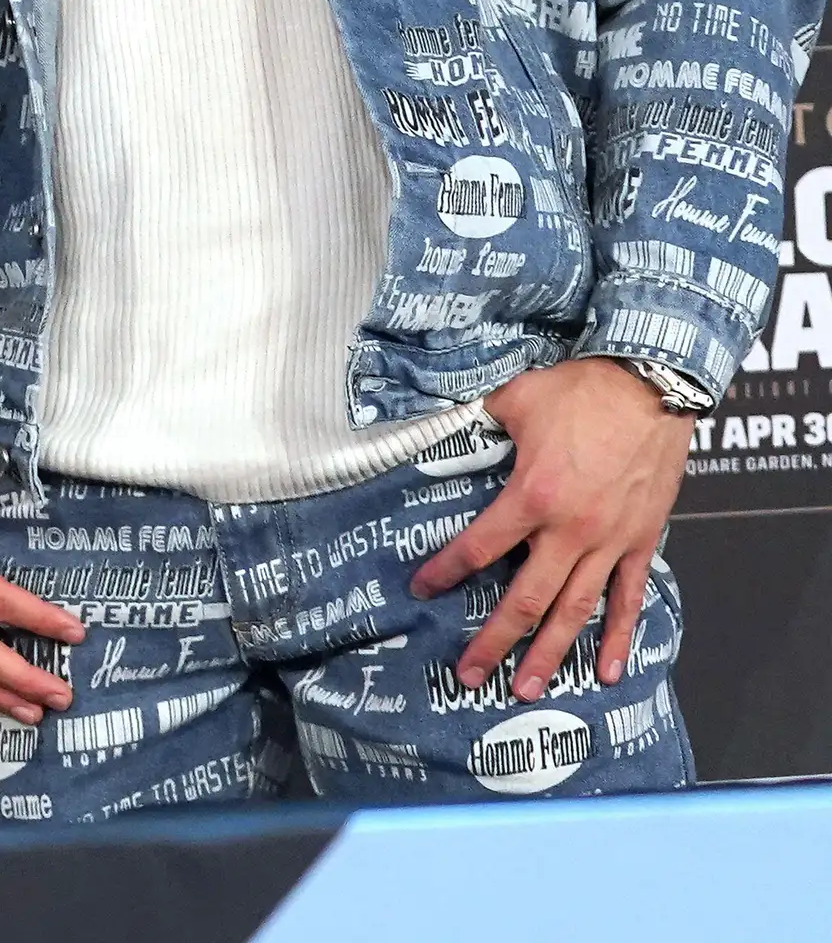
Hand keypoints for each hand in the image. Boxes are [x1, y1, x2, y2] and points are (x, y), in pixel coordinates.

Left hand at [407, 357, 692, 697]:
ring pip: (576, 611)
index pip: (478, 546)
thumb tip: (444, 424)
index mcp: (533, 496)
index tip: (420, 589)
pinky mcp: (642, 542)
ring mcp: (610, 542)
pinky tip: (610, 671)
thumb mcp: (515, 400)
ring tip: (527, 689)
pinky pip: (630, 599)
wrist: (652, 384)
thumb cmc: (581, 390)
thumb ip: (478, 422)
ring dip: (552, 654)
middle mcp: (571, 531)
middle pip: (526, 599)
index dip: (445, 570)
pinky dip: (621, 637)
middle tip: (469, 675)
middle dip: (494, 641)